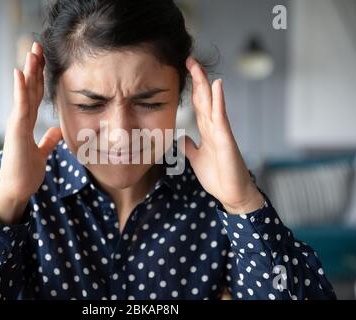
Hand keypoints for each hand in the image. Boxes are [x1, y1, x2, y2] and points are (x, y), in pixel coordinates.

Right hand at [0, 42, 62, 223]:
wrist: (16, 189)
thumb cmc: (26, 172)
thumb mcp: (42, 153)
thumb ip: (48, 141)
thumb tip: (56, 131)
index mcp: (27, 122)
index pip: (35, 95)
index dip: (40, 76)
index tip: (43, 58)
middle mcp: (21, 119)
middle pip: (30, 88)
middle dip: (34, 67)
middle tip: (38, 44)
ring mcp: (17, 124)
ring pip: (25, 93)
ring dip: (28, 71)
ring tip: (32, 51)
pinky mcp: (16, 131)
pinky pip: (20, 106)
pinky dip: (21, 90)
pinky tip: (20, 73)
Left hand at [181, 56, 263, 214]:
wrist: (231, 194)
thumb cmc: (218, 175)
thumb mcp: (196, 159)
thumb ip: (190, 147)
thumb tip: (183, 138)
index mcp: (207, 131)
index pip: (198, 105)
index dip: (192, 89)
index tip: (184, 72)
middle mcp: (214, 127)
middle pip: (204, 99)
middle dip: (197, 80)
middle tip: (189, 60)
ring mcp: (221, 132)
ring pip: (211, 103)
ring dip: (205, 84)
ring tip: (199, 67)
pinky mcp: (226, 140)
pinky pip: (221, 117)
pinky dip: (219, 101)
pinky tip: (217, 86)